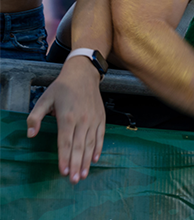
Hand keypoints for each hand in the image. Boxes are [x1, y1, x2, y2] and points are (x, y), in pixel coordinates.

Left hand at [26, 58, 104, 183]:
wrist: (83, 74)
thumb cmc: (62, 88)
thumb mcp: (44, 99)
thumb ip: (35, 117)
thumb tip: (30, 134)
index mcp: (67, 117)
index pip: (65, 142)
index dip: (64, 158)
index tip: (63, 172)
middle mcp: (82, 120)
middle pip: (79, 147)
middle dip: (76, 164)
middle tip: (74, 181)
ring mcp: (93, 120)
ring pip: (90, 144)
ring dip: (86, 161)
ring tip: (83, 175)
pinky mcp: (101, 118)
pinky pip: (100, 136)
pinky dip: (98, 148)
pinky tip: (95, 160)